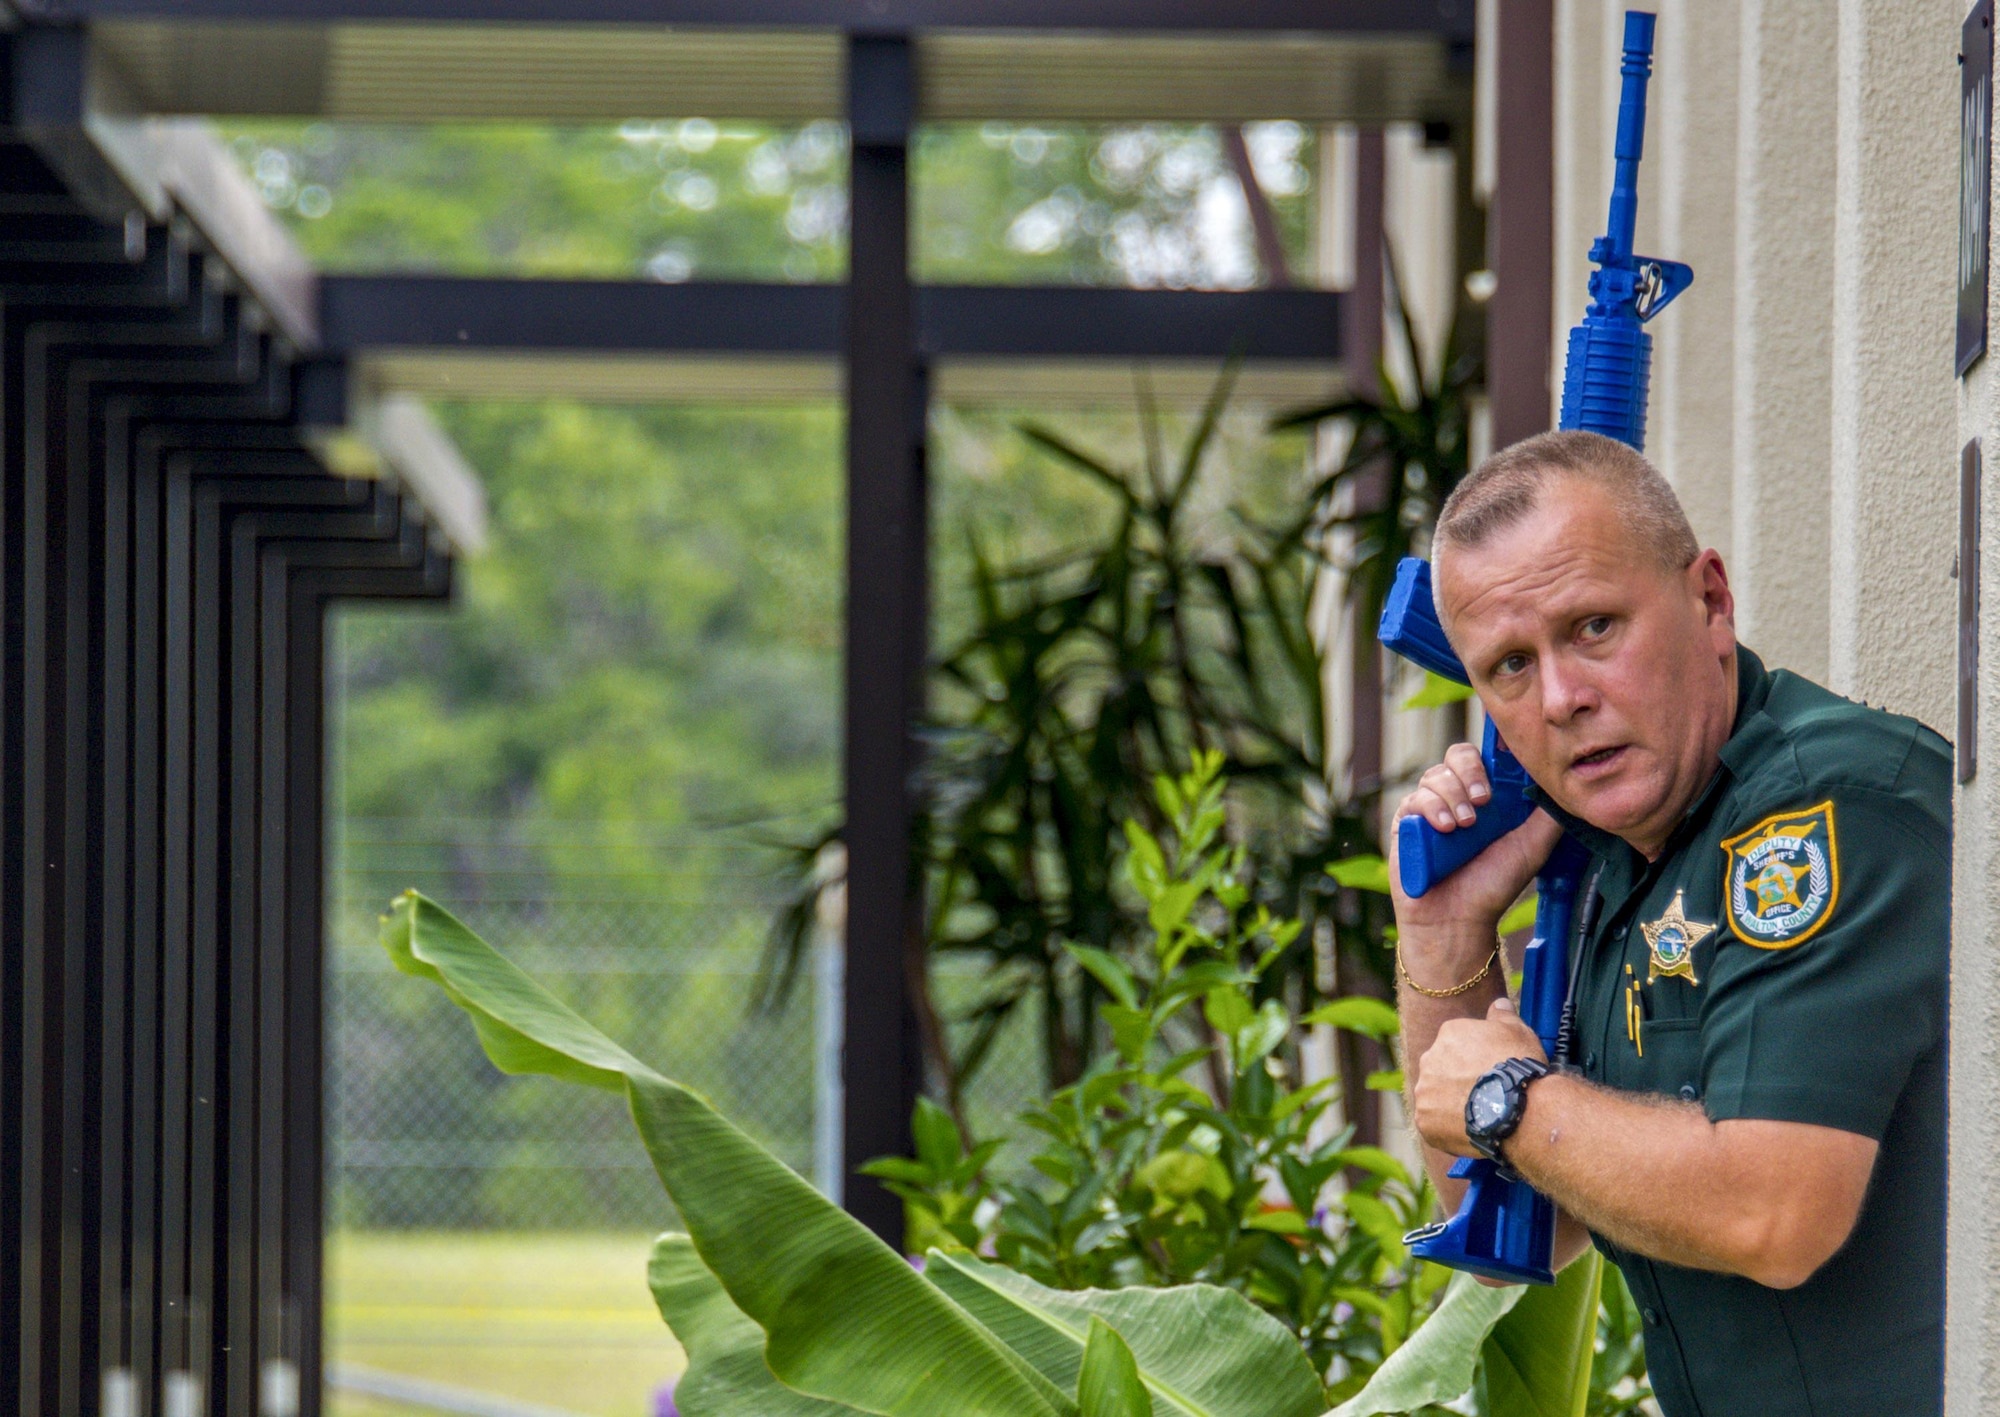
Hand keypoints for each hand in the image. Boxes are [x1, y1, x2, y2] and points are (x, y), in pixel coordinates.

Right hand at [1389, 743, 1560, 937]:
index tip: (1505, 765)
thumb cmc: (1493, 886)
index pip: (1490, 756)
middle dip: (1471, 770)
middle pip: (1459, 754)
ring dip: (1452, 795)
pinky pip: (1415, 797)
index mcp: (1490, 797)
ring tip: (1464, 825)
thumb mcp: (1533, 847)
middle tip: (1484, 799)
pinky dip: (1432, 807)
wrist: (1457, 919)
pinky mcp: (1407, 821)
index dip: (1495, 752)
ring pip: (1436, 774)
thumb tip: (1564, 782)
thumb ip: (1549, 815)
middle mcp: (1460, 796)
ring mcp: (1432, 807)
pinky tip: (1445, 828)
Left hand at [1412, 997, 1546, 1156]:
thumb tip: (1499, 1003)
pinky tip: (1469, 1130)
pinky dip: (1447, 1128)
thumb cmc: (1519, 1067)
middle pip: (1442, 1069)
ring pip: (1435, 1097)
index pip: (1456, 1044)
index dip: (1474, 1060)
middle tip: (1483, 1094)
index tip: (1488, 1072)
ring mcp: (1424, 1092)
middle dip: (1458, 1080)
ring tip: (1479, 1115)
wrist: (1518, 1109)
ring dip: (1450, 1104)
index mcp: (1449, 1034)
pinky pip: (1433, 1124)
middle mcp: (1429, 1059)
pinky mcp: (1425, 1121)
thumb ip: (1503, 1016)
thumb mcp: (1518, 1032)